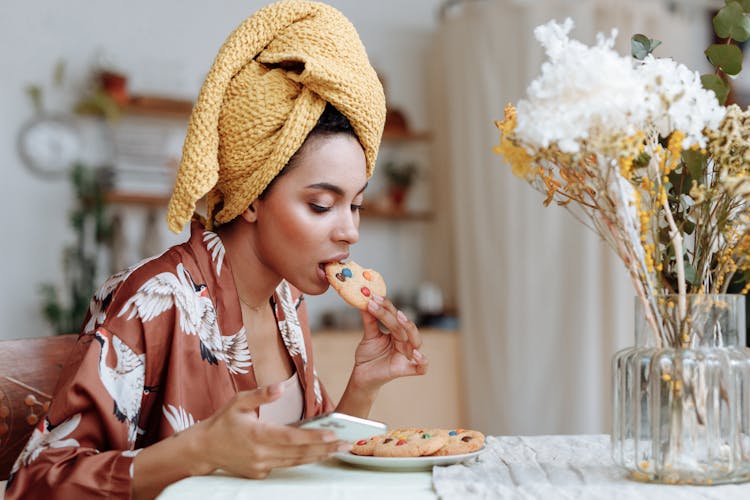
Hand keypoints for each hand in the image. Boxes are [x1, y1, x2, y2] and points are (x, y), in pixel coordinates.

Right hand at [191, 384, 347, 477]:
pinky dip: (302, 460)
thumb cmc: (223, 421)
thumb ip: (261, 393)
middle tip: (346, 444)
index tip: (332, 434)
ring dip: (318, 455)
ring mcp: (261, 466)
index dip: (313, 436)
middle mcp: (261, 453)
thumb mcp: (238, 401)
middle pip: (299, 452)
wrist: (204, 448)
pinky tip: (317, 453)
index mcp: (257, 434)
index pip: (291, 437)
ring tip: (337, 449)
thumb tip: (280, 387)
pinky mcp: (260, 473)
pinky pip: (286, 466)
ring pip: (296, 462)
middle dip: (325, 448)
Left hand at [351, 294, 428, 389]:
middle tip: (383, 305)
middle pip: (405, 327)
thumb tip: (364, 301)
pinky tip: (416, 355)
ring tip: (399, 318)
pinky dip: (423, 362)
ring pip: (416, 342)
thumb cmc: (368, 355)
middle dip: (395, 315)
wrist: (361, 375)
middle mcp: (404, 342)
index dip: (386, 306)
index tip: (374, 298)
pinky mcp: (404, 370)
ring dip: (410, 329)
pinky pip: (421, 368)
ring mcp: (405, 356)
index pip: (395, 316)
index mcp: (397, 332)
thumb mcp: (368, 335)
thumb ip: (369, 320)